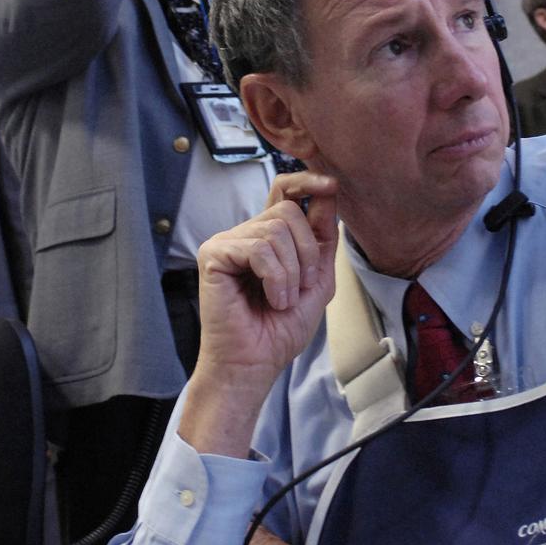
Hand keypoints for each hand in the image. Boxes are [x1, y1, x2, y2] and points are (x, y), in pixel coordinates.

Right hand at [180, 172, 337, 457]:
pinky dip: (275, 278)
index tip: (331, 184)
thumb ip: (323, 238)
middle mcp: (248, 234)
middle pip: (288, 211)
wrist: (256, 363)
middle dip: (306, 253)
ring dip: (291, 272)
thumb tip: (329, 192)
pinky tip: (270, 299)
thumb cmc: (281, 329)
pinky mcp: (214, 254)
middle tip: (298, 289)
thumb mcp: (318, 279)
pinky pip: (259, 248)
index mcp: (272, 237)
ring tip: (281, 299)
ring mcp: (229, 242)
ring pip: (276, 229)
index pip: (285, 192)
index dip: (307, 181)